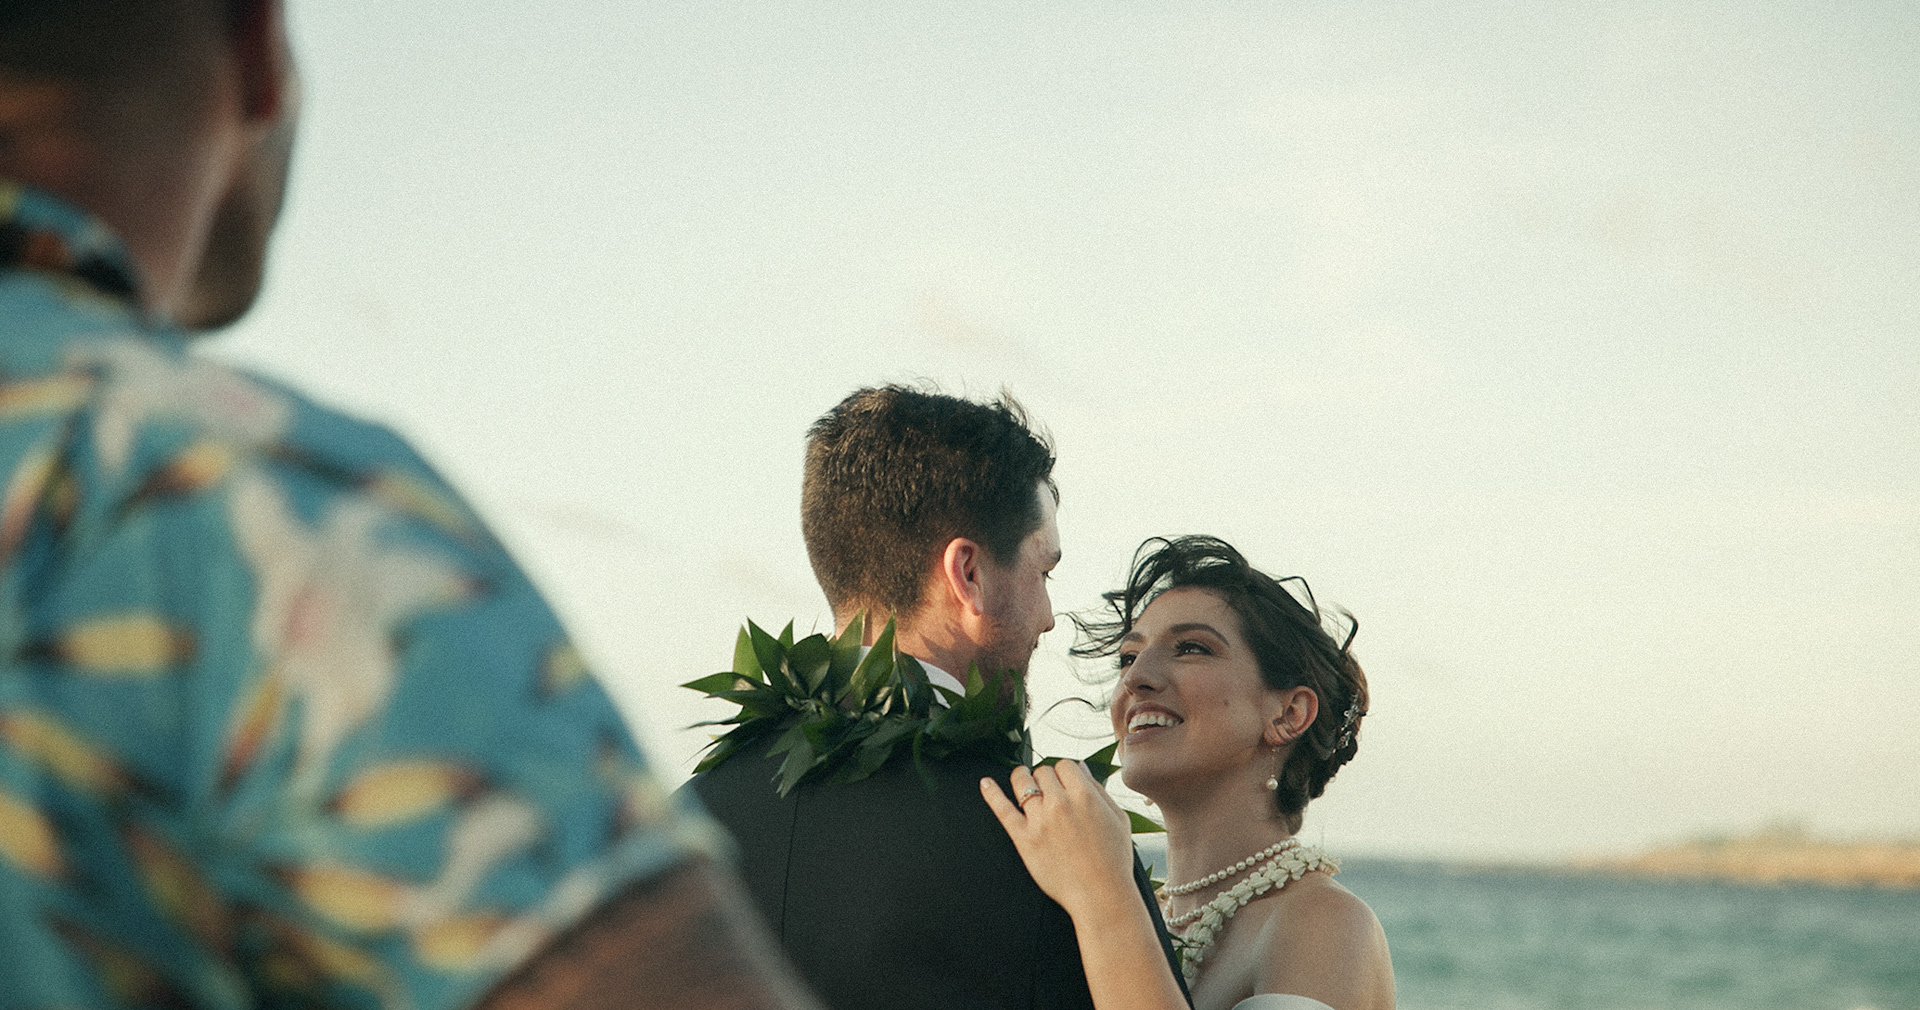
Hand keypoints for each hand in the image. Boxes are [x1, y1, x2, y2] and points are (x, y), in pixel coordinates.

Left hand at [981, 761, 1136, 920]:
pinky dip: (992, 794)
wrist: (1101, 895)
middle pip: (1043, 772)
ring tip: (1022, 779)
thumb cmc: (1113, 859)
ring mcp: (1040, 821)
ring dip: (1022, 777)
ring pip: (1022, 783)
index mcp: (1085, 796)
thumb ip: (1099, 789)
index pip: (1064, 765)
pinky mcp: (1024, 839)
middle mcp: (1060, 804)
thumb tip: (1080, 767)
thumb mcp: (1118, 818)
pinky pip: (1003, 810)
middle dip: (1046, 778)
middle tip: (1049, 791)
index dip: (1063, 773)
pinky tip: (986, 784)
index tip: (1063, 782)